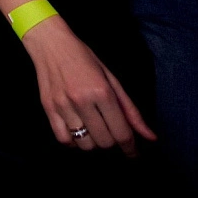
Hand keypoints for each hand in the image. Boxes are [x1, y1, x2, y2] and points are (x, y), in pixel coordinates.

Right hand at [22, 15, 155, 154]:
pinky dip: (74, 142)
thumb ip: (130, 110)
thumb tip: (150, 137)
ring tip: (94, 130)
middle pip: (104, 141)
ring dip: (93, 142)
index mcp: (102, 91)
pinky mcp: (48, 109)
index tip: (133, 153)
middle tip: (111, 132)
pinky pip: (64, 140)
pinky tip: (78, 131)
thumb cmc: (84, 58)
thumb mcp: (111, 79)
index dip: (131, 148)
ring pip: (85, 144)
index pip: (121, 132)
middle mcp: (82, 101)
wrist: (50, 43)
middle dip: (113, 142)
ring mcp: (63, 106)